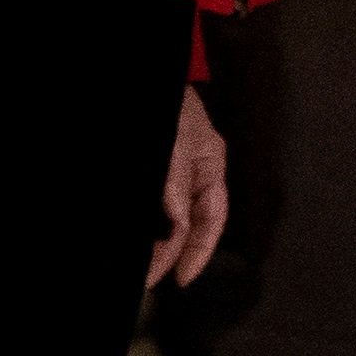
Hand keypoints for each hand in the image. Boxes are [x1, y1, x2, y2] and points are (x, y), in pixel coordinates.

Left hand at [149, 87, 229, 288]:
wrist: (152, 76)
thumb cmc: (171, 103)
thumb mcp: (178, 140)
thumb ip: (178, 180)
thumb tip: (177, 221)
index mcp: (210, 164)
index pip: (211, 218)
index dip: (197, 251)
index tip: (180, 278)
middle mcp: (194, 173)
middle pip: (189, 224)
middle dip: (171, 254)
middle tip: (150, 279)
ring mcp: (173, 174)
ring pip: (169, 219)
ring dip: (158, 243)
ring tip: (146, 265)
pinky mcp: (160, 176)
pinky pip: (157, 208)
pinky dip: (152, 226)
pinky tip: (145, 239)